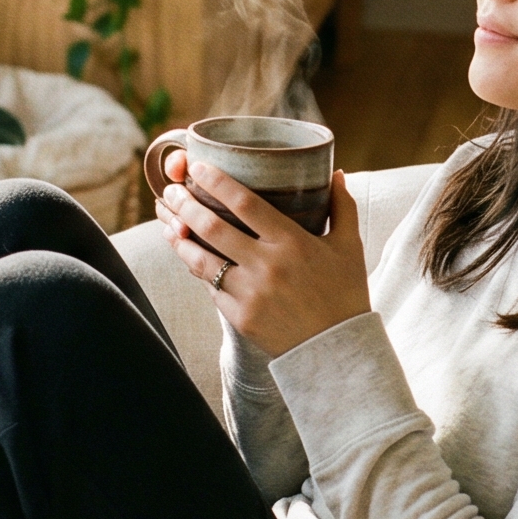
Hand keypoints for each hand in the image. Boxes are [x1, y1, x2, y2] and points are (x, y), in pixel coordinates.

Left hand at [157, 153, 370, 357]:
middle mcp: (267, 266)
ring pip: (201, 260)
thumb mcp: (350, 247)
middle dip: (186, 205)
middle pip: (213, 227)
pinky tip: (188, 255)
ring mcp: (250, 294)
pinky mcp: (240, 318)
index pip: (246, 203)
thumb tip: (336, 172)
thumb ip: (342, 206)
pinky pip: (211, 288)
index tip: (197, 167)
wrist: (338, 351)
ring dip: (180, 238)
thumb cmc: (346, 294)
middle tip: (171, 191)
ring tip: (167, 222)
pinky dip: (199, 270)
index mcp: (293, 243)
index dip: (216, 182)